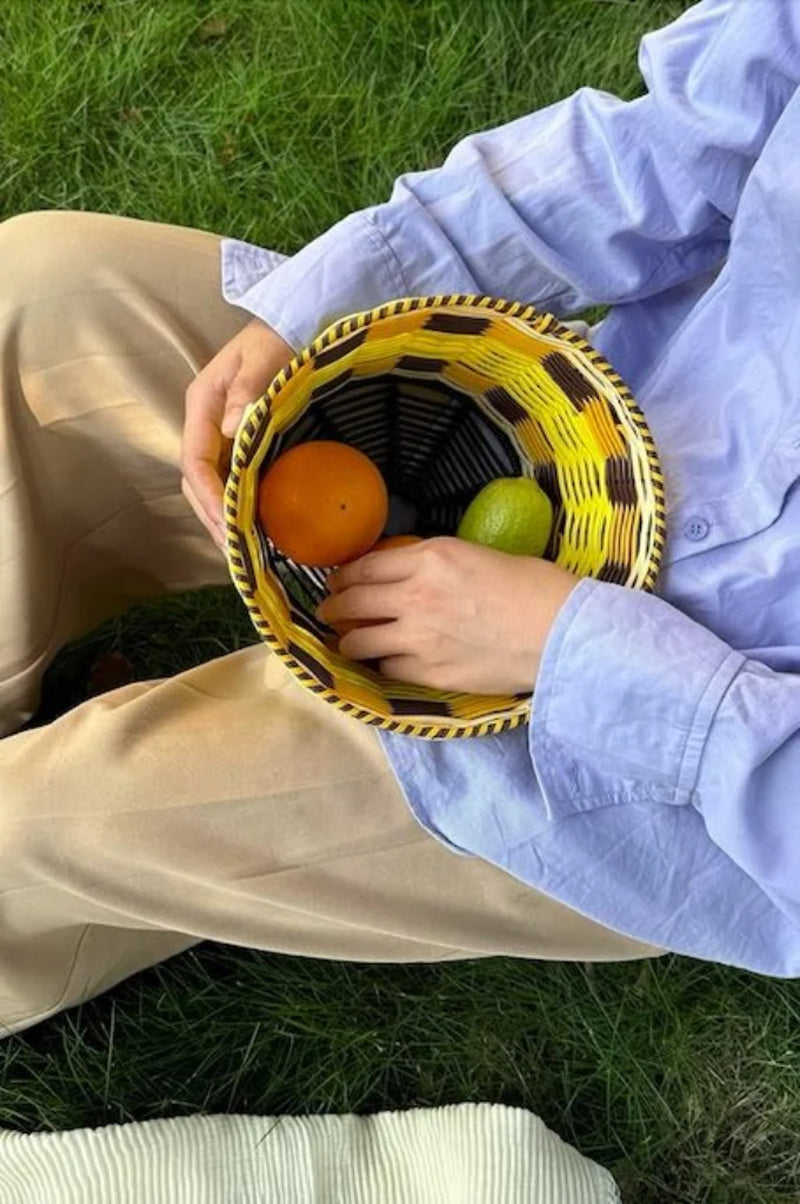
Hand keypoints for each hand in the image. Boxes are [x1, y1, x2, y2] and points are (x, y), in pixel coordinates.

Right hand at [181, 317, 293, 548]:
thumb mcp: (264, 358)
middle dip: (210, 516)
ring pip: (208, 485)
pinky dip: (235, 505)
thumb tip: (232, 431)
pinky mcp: (234, 442)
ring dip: (220, 517)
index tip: (226, 520)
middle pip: (195, 480)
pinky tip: (252, 526)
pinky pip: (228, 479)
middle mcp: (204, 423)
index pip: (194, 460)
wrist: (288, 324)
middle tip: (234, 551)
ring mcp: (217, 434)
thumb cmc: (276, 339)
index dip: (208, 494)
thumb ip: (248, 392)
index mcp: (202, 404)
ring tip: (240, 550)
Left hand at [317, 537, 579, 694]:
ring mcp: (418, 638)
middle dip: (334, 605)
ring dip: (348, 640)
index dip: (345, 575)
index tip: (337, 580)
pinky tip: (385, 663)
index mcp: (430, 558)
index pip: (366, 566)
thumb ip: (440, 565)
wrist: (563, 633)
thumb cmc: (537, 588)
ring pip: (359, 641)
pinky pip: (388, 669)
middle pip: (353, 602)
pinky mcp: (429, 673)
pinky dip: (382, 665)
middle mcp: (415, 596)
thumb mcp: (481, 556)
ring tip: (347, 641)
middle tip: (328, 609)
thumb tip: (417, 574)